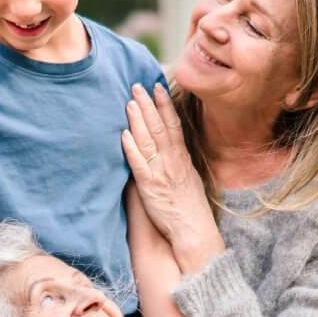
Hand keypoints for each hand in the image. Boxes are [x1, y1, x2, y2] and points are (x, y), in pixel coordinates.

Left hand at [121, 82, 224, 273]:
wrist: (193, 231)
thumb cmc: (190, 209)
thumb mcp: (189, 179)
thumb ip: (178, 163)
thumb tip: (169, 151)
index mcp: (182, 158)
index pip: (173, 125)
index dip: (164, 105)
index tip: (157, 87)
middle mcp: (172, 161)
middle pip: (159, 127)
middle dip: (148, 104)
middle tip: (136, 85)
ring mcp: (161, 172)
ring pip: (149, 140)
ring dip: (138, 119)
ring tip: (129, 101)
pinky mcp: (150, 187)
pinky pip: (139, 164)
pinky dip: (131, 148)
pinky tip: (124, 134)